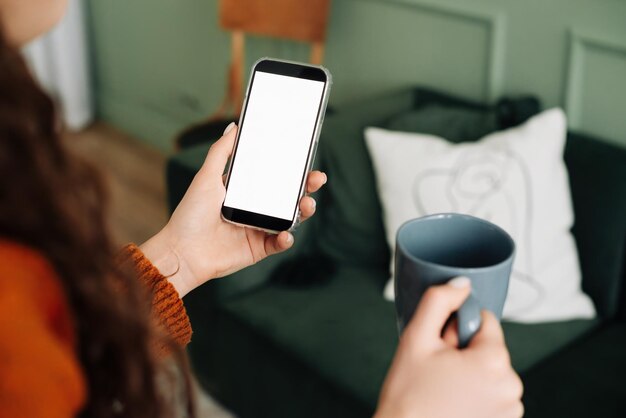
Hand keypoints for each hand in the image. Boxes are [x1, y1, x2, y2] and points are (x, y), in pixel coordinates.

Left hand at [140, 123, 326, 296]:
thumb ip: (222, 151)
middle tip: (317, 179)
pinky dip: (286, 239)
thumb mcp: (206, 177)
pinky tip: (285, 234)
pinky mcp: (259, 248)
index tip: (305, 159)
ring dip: (303, 211)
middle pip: (288, 196)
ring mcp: (258, 228)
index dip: (292, 169)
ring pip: (290, 218)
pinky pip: (279, 243)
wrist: (183, 252)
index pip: (274, 176)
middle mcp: (254, 208)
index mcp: (244, 190)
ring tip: (306, 205)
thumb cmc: (190, 214)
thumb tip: (234, 126)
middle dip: (306, 187)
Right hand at [374, 277, 523, 417]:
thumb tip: (462, 284)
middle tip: (438, 372)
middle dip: (465, 354)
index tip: (441, 350)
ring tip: (444, 391)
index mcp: (494, 361)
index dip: (457, 331)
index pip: (485, 321)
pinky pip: (493, 395)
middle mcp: (511, 386)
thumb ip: (439, 301)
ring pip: (490, 372)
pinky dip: (477, 396)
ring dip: (471, 376)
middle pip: (488, 348)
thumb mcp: (416, 338)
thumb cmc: (408, 394)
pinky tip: (454, 405)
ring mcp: (511, 409)